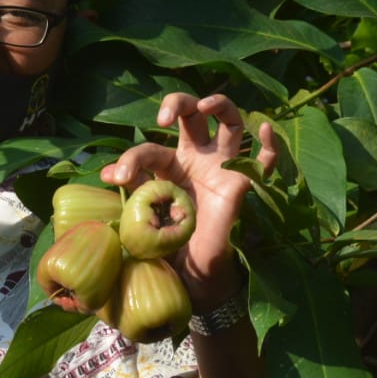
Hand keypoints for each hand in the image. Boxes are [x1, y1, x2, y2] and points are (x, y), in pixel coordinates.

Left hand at [99, 92, 275, 308]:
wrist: (190, 274)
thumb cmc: (165, 242)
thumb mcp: (142, 215)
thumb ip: (130, 192)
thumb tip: (107, 175)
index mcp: (167, 166)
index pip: (149, 150)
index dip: (131, 160)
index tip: (117, 178)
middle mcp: (195, 160)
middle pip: (192, 116)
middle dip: (178, 103)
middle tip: (163, 118)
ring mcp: (221, 168)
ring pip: (230, 123)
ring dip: (220, 105)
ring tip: (205, 104)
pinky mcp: (242, 185)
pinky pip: (263, 162)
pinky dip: (270, 145)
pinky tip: (266, 129)